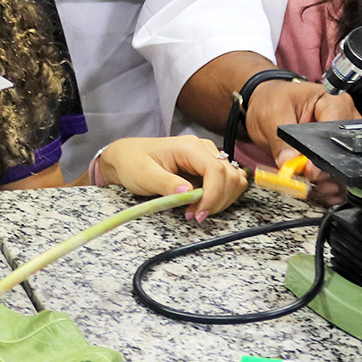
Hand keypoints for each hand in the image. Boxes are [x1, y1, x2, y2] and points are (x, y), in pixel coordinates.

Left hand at [94, 136, 247, 220]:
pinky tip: (203, 203)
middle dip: (217, 201)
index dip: (213, 195)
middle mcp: (203, 149)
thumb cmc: (133, 162)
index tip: (198, 215)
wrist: (127, 157)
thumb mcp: (144, 175)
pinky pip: (228, 182)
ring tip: (197, 210)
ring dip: (221, 200)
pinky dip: (221, 196)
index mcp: (189, 147)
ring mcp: (208, 157)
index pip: (216, 170)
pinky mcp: (208, 167)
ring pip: (234, 180)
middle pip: (230, 176)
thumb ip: (167, 184)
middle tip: (194, 215)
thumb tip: (189, 193)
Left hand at [249, 81, 358, 204]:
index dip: (324, 154)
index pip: (337, 132)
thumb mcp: (272, 114)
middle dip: (327, 170)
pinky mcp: (333, 153)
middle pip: (346, 152)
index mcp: (333, 101)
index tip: (309, 169)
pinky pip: (338, 173)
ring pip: (345, 166)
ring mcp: (340, 137)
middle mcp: (343, 119)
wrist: (265, 104)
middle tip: (308, 177)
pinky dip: (328, 184)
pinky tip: (318, 190)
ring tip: (312, 186)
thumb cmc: (272, 100)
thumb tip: (289, 163)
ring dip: (329, 180)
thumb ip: (282, 141)